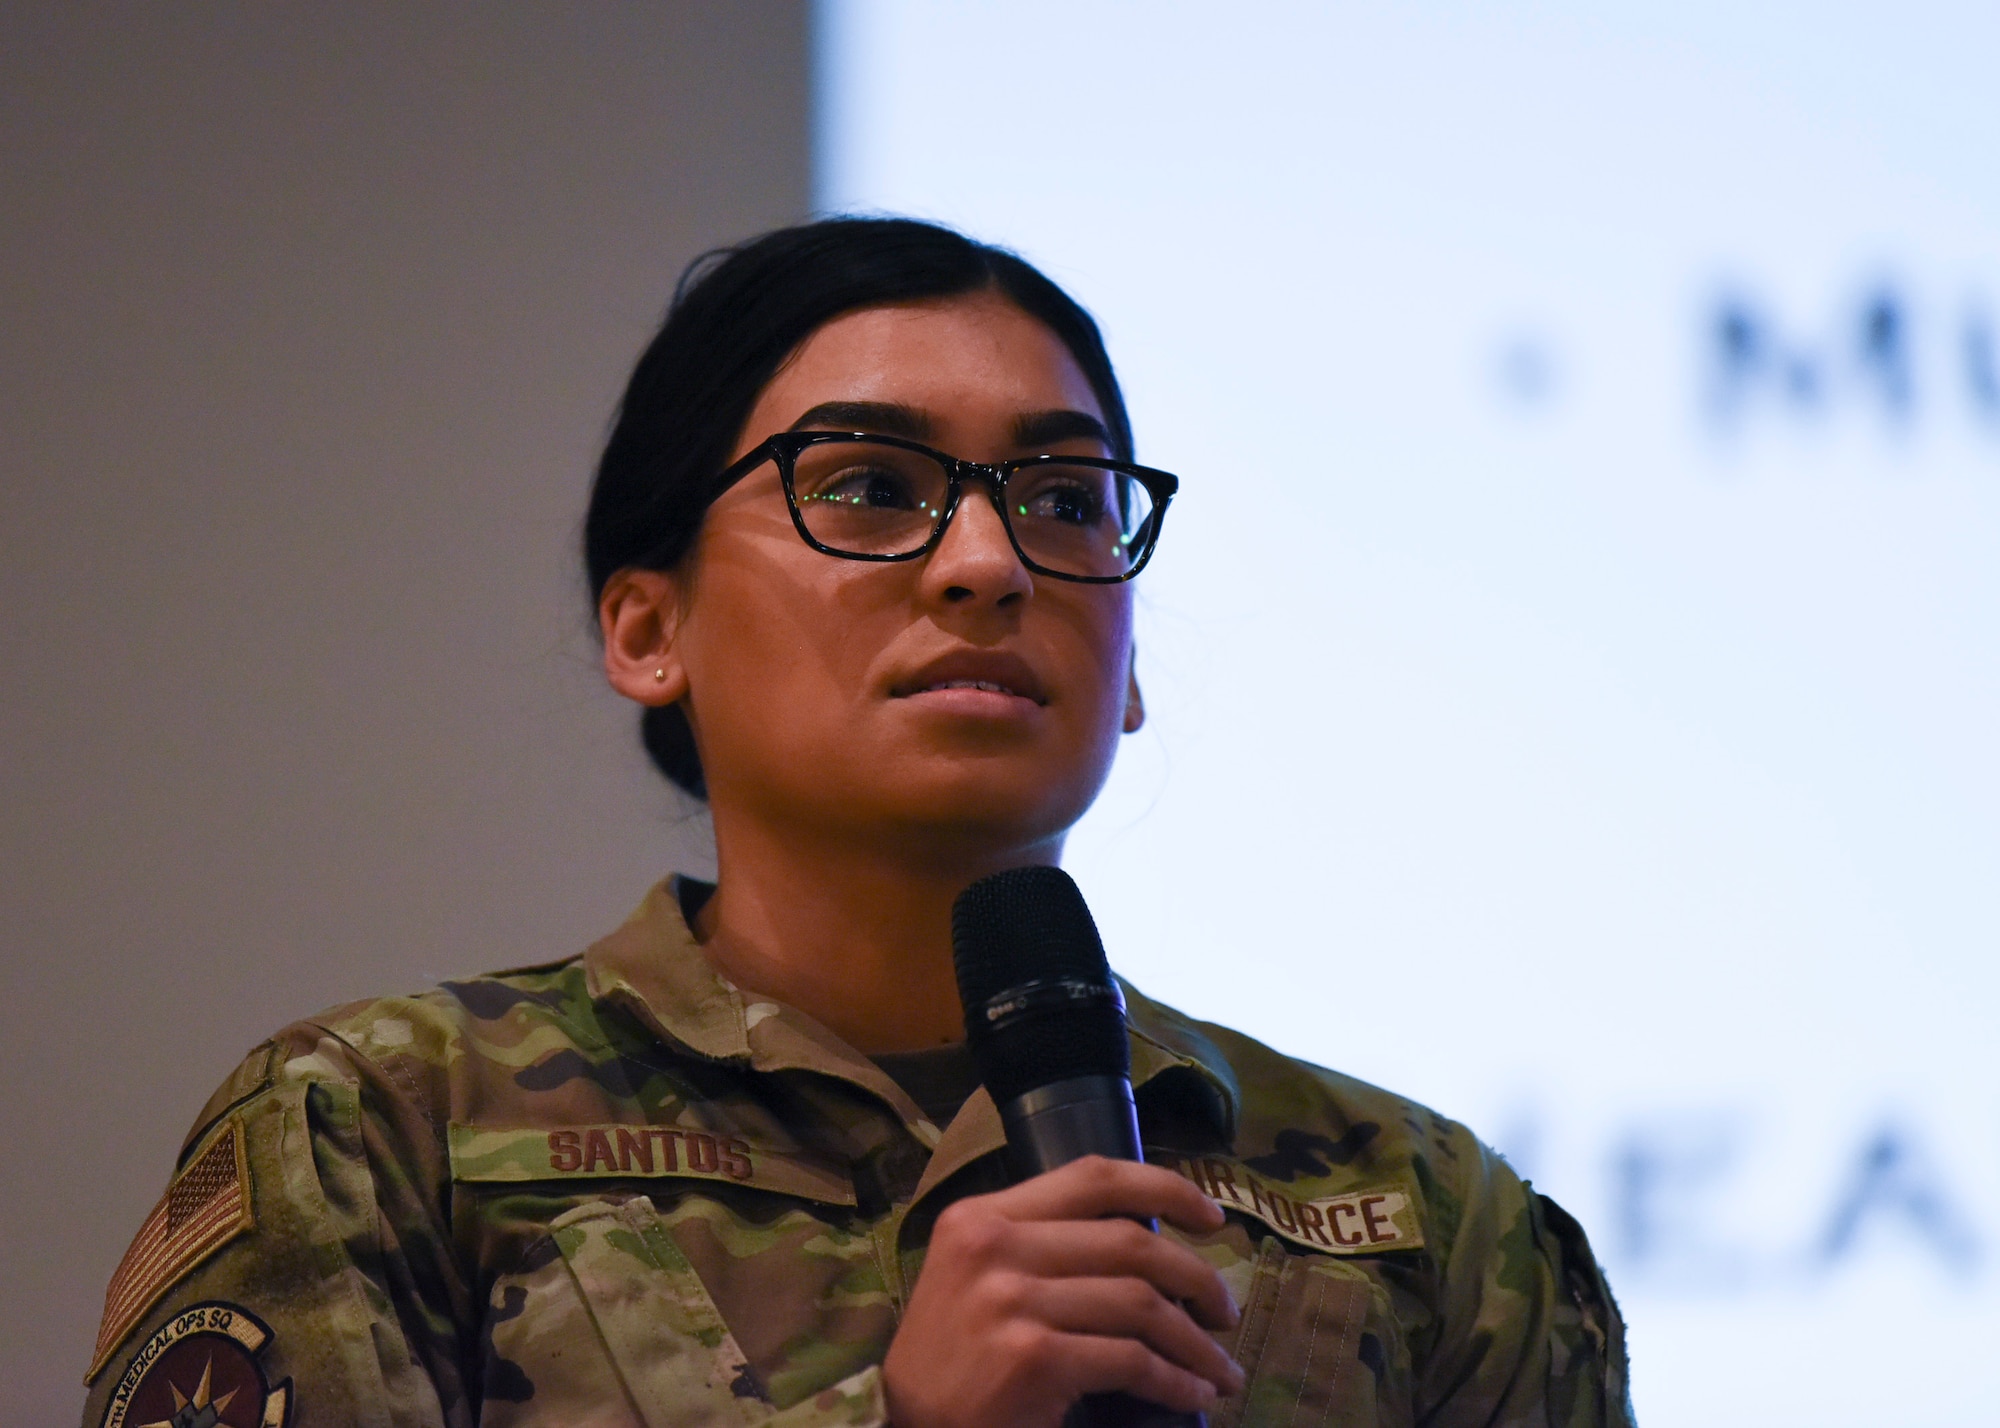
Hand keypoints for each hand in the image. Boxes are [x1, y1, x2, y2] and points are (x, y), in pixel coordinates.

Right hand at [882, 1156, 1244, 1427]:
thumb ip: (1043, 1242)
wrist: (904, 1425)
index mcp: (984, 1215)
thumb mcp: (979, 1273)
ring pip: (1140, 1303)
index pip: (1092, 1176)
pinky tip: (1193, 1393)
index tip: (1210, 1215)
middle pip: (1130, 1241)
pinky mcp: (1032, 1359)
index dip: (1165, 1187)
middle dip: (1196, 1276)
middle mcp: (995, 1246)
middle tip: (1225, 1310)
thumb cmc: (953, 1354)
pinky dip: (1175, 1380)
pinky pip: (1131, 1361)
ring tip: (1221, 1366)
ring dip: (1195, 1341)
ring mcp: (1012, 1301)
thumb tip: (1147, 1237)